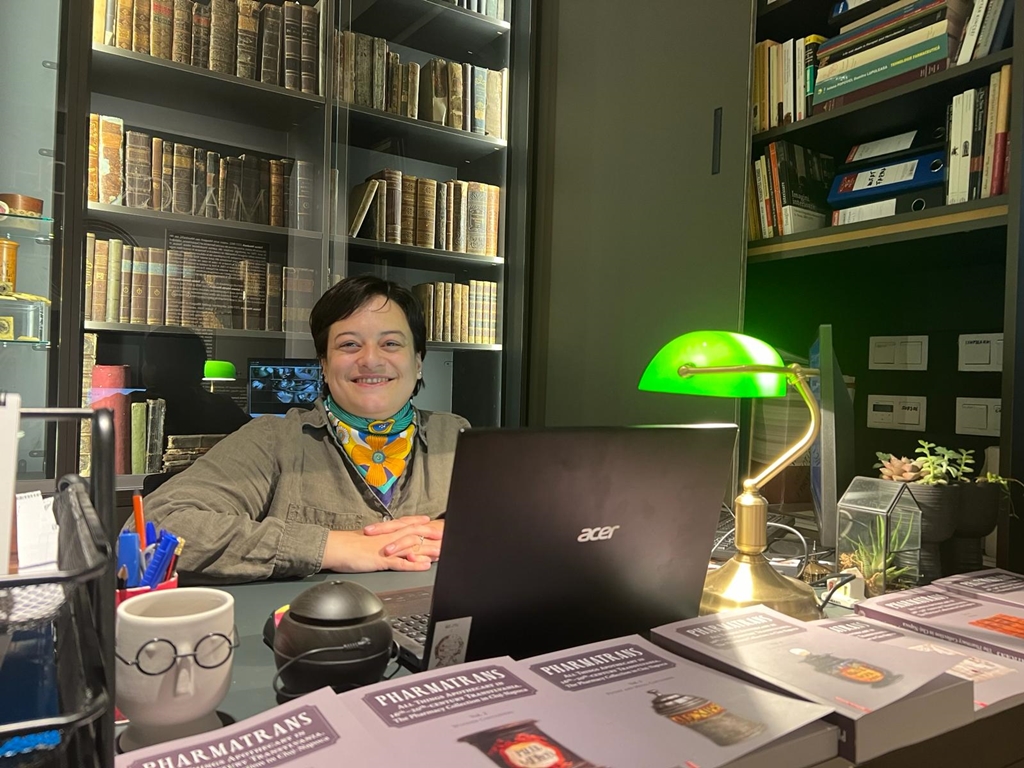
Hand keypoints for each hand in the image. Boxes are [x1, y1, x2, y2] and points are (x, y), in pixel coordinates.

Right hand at [321, 520, 441, 572]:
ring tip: (441, 553)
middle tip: (444, 536)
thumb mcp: (364, 538)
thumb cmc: (346, 544)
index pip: (405, 524)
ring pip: (412, 548)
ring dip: (427, 551)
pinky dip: (414, 565)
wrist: (335, 547)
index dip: (419, 523)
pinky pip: (402, 563)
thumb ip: (376, 538)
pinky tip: (424, 566)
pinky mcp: (382, 560)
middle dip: (429, 535)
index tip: (430, 522)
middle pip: (413, 534)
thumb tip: (381, 539)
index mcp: (384, 532)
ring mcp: (386, 549)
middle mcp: (388, 537)